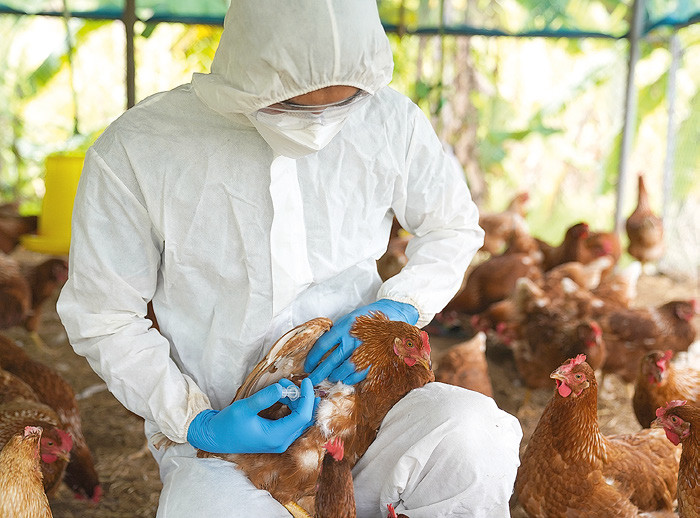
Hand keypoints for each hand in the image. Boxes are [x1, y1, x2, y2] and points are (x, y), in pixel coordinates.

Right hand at [187, 377, 317, 453]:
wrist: (215, 437)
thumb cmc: (227, 424)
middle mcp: (281, 442)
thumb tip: (281, 387)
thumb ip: (263, 398)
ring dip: (296, 401)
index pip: (302, 417)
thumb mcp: (244, 408)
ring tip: (283, 386)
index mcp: (276, 437)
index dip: (307, 397)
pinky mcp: (276, 437)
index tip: (306, 381)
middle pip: (304, 419)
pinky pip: (292, 421)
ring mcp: (280, 441)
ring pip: (299, 420)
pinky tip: (283, 396)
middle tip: (290, 382)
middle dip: (302, 398)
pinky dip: (291, 407)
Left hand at [304, 299, 417, 384]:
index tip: (308, 366)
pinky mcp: (375, 359)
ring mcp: (365, 350)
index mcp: (344, 327)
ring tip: (330, 377)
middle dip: (319, 373)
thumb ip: (336, 334)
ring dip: (335, 376)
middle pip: (331, 361)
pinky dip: (350, 378)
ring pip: (344, 370)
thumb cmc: (367, 319)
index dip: (313, 358)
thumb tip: (321, 352)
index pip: (323, 345)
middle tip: (312, 380)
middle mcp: (353, 339)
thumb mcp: (349, 320)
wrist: (394, 316)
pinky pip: (359, 374)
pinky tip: (345, 378)